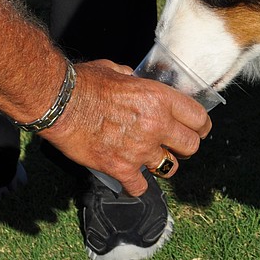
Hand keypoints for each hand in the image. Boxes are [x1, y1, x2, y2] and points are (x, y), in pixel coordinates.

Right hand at [39, 59, 210, 195]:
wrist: (58, 103)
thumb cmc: (85, 83)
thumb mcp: (118, 72)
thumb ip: (134, 79)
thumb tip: (135, 79)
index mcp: (160, 99)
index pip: (199, 117)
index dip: (201, 126)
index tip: (200, 130)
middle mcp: (157, 125)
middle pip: (191, 145)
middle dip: (186, 146)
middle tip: (177, 146)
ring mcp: (140, 149)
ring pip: (170, 167)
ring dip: (163, 164)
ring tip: (155, 160)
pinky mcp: (120, 167)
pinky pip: (140, 186)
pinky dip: (137, 186)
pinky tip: (133, 181)